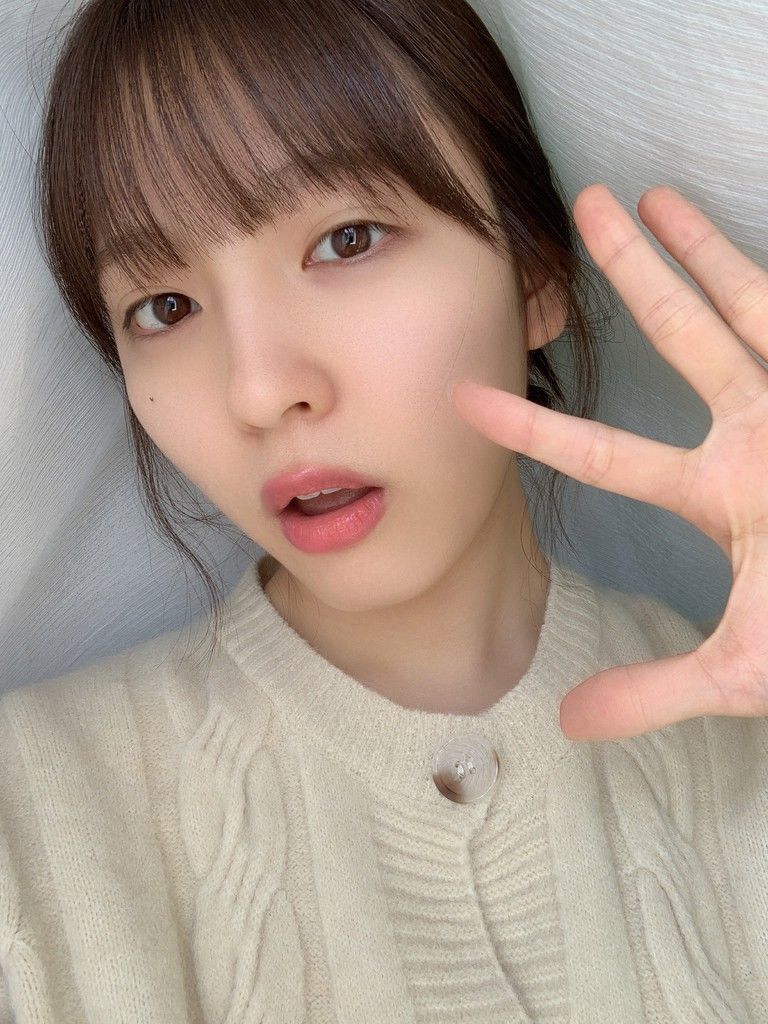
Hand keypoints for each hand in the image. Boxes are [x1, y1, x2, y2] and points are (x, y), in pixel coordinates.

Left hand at [450, 183, 767, 740]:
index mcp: (723, 492)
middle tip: (579, 209)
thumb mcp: (745, 668)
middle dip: (635, 275)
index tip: (466, 398)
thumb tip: (567, 723)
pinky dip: (763, 280)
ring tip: (646, 191)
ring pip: (750, 305)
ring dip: (703, 249)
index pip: (606, 451)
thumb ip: (656, 690)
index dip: (534, 427)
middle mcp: (761, 432)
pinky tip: (730, 210)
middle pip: (683, 338)